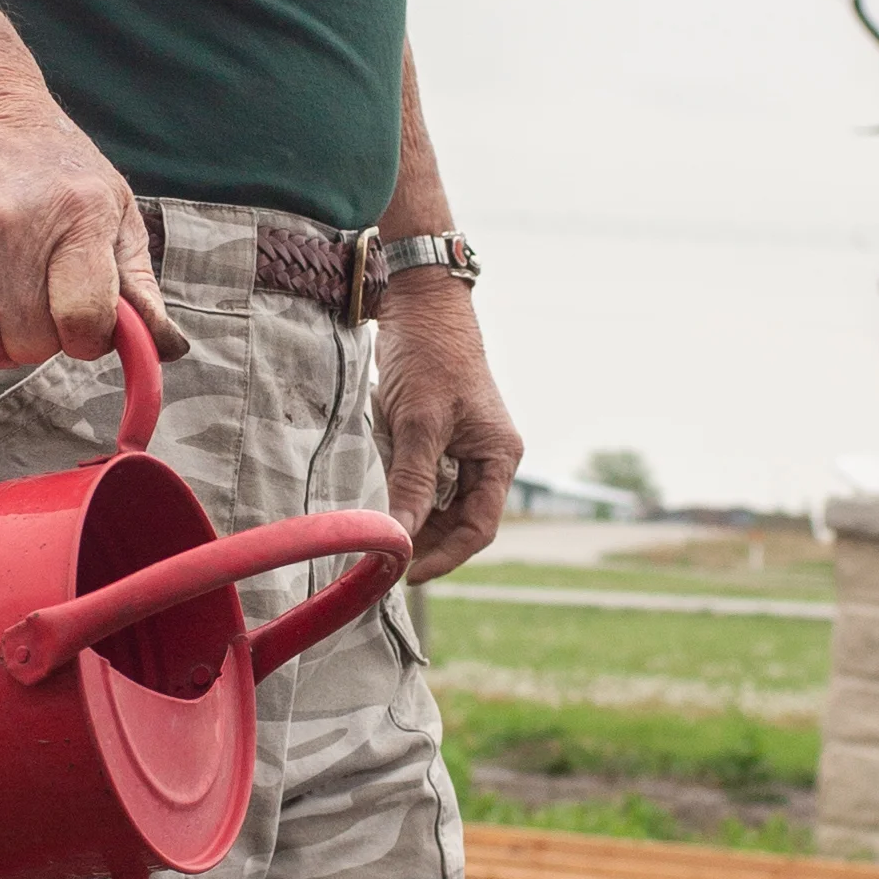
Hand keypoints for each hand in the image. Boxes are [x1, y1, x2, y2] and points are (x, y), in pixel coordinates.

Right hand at [0, 92, 185, 369]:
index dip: (86, 338)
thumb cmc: (56, 176)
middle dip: (39, 337)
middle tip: (36, 296)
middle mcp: (13, 223)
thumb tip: (168, 351)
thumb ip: (140, 288)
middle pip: (28, 344)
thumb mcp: (114, 212)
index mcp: (79, 215)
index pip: (84, 321)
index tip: (80, 321)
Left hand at [372, 279, 518, 578]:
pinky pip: (423, 479)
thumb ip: (413, 482)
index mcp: (500, 456)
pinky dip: (402, 491)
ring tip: (378, 532)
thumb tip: (399, 537)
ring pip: (439, 503)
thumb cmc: (430, 356)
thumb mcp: (419, 423)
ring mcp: (463, 447)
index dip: (446, 556)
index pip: (480, 527)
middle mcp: (487, 457)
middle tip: (383, 560)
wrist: (419, 304)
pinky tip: (378, 497)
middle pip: (460, 520)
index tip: (406, 573)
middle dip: (425, 541)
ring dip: (411, 517)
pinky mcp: (438, 437)